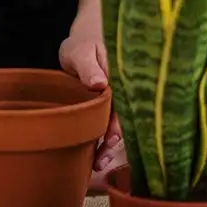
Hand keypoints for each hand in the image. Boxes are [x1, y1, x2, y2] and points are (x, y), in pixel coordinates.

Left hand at [59, 30, 124, 178]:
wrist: (83, 43)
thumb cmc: (83, 45)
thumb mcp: (82, 52)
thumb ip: (89, 66)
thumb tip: (100, 83)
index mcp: (122, 78)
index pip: (124, 104)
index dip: (118, 124)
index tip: (110, 140)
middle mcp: (124, 92)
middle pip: (124, 120)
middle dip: (114, 140)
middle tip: (101, 159)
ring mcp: (117, 101)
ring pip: (117, 125)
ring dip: (109, 144)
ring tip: (98, 163)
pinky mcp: (108, 108)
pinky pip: (109, 125)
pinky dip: (103, 139)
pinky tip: (96, 155)